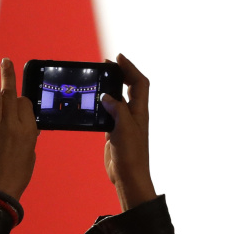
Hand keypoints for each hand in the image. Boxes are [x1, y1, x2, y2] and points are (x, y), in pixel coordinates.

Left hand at [0, 58, 38, 200]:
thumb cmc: (16, 175)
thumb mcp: (30, 153)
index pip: (24, 104)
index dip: (20, 96)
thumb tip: (24, 119)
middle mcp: (12, 127)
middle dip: (7, 75)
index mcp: (27, 131)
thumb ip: (27, 133)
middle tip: (5, 61)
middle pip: (10, 95)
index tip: (16, 92)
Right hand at [101, 53, 156, 210]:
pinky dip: (102, 105)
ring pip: (118, 99)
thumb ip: (117, 109)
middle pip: (130, 87)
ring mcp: (123, 123)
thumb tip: (107, 96)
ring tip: (98, 79)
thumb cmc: (131, 155)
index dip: (130, 68)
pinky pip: (108, 113)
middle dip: (120, 74)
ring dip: (110, 88)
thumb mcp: (124, 128)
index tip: (118, 58)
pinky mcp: (114, 132)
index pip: (139, 83)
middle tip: (106, 65)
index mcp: (139, 111)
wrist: (128, 176)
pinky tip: (93, 103)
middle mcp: (133, 115)